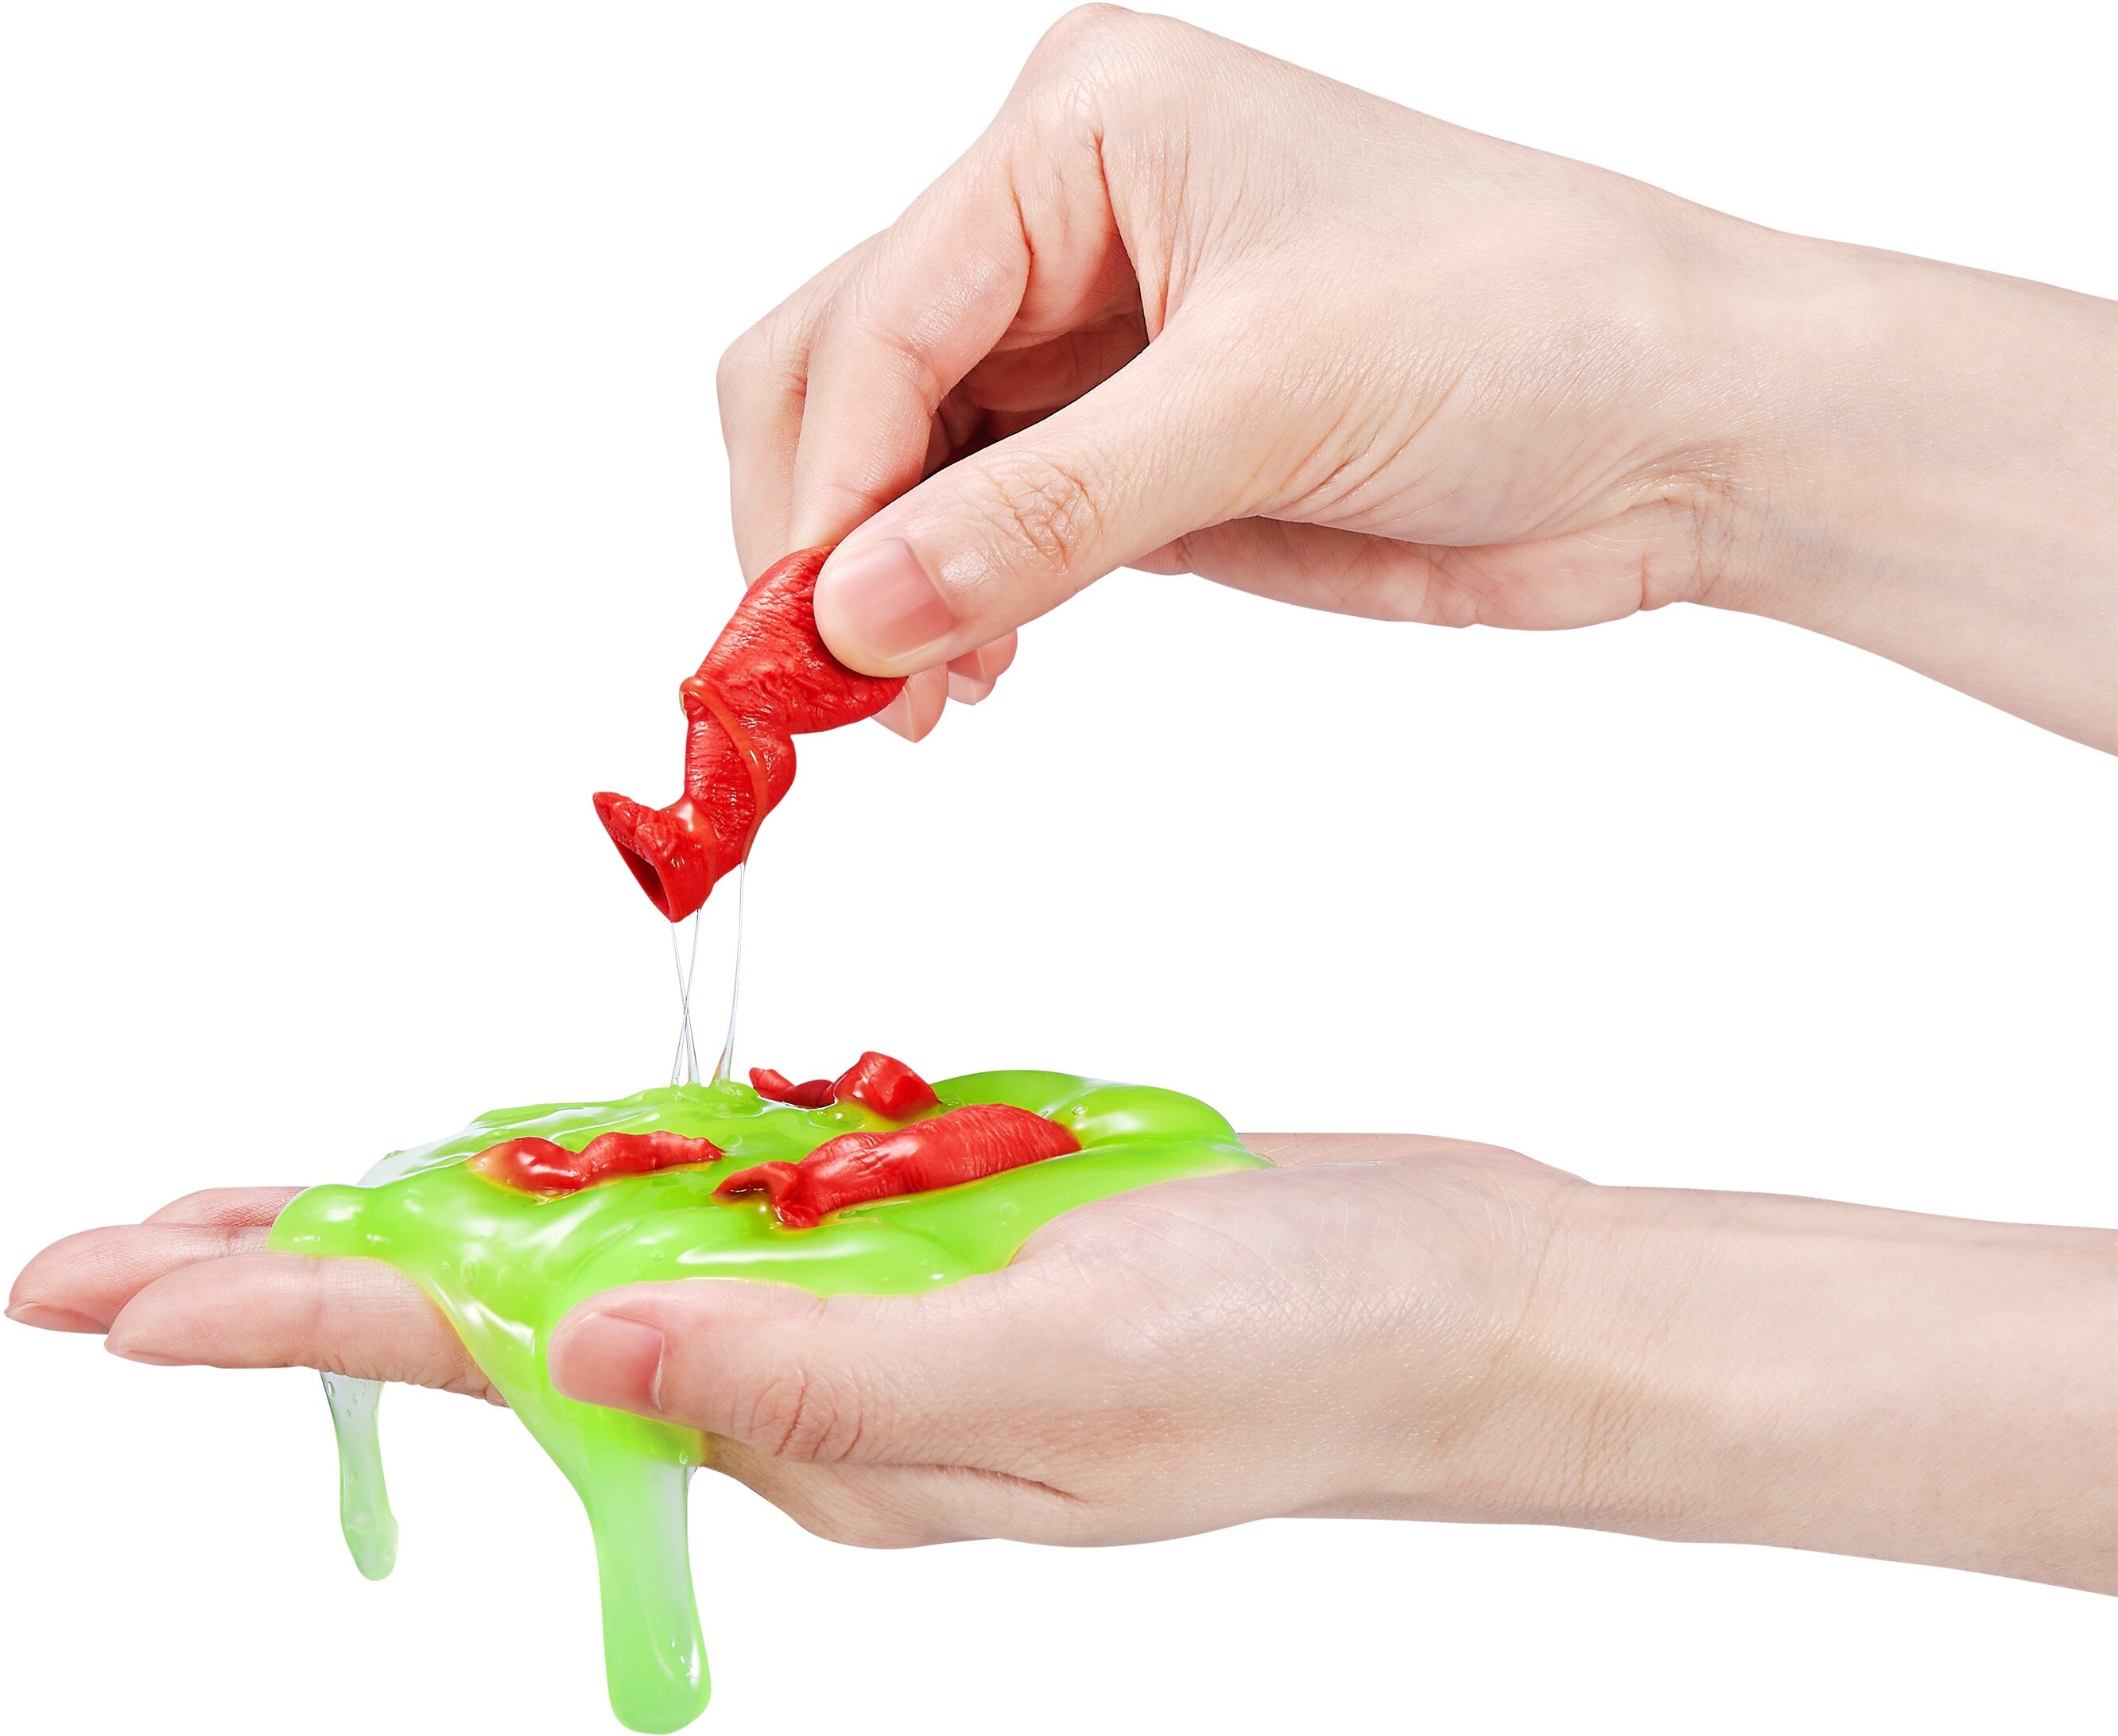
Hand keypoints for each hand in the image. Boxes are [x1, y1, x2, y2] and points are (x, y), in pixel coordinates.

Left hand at [17, 1137, 2117, 1589]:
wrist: (1461, 1301)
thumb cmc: (1298, 1353)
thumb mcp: (1055, 1374)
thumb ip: (807, 1375)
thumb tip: (564, 1353)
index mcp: (823, 1432)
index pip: (509, 1364)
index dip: (307, 1308)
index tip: (117, 1291)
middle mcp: (821, 1381)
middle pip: (519, 1312)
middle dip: (320, 1274)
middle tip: (127, 1254)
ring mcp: (883, 1303)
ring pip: (619, 1249)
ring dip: (452, 1218)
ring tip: (297, 1205)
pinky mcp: (946, 1229)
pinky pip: (752, 1196)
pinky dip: (633, 1161)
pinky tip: (554, 1156)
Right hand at [724, 6, 2117, 748]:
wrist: (1680, 424)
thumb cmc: (1525, 325)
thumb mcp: (1266, 400)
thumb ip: (1046, 509)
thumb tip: (854, 612)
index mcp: (1084, 131)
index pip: (879, 315)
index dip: (824, 487)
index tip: (805, 640)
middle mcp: (1067, 220)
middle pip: (847, 375)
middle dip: (821, 534)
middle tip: (824, 693)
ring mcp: (1097, 341)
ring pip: (902, 465)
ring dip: (883, 588)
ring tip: (915, 709)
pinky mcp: (1137, 450)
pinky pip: (987, 526)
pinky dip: (958, 606)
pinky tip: (975, 675)